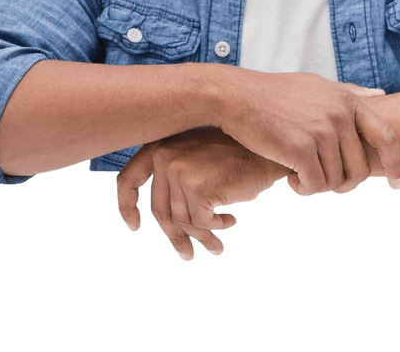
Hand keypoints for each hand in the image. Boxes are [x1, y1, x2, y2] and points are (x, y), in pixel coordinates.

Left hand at [117, 128, 289, 260]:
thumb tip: (163, 218)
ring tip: (217, 243)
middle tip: (187, 255)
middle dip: (175, 236)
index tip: (135, 226)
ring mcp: (181, 172)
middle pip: (160, 209)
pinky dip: (216, 227)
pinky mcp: (199, 189)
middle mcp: (166, 156)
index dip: (127, 205)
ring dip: (202, 235)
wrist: (272, 147)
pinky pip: (201, 222)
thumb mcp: (199, 153)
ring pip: (183, 220)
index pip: (128, 178)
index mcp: (161, 145)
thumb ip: (176, 173)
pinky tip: (231, 220)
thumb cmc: (241, 153)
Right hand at [215, 69, 399, 195]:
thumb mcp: (319, 84)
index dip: (396, 164)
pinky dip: (304, 190)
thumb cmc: (277, 92)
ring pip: (336, 181)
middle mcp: (340, 116)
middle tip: (323, 183)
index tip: (398, 184)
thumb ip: (351, 92)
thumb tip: (381, 95)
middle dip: (344, 184)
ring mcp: (322, 132)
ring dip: (319, 187)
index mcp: (349, 101)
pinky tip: (291, 181)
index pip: (387, 138)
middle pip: (360, 169)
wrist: (238, 97)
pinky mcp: (301, 149)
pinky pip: (315, 185)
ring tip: (301, 178)